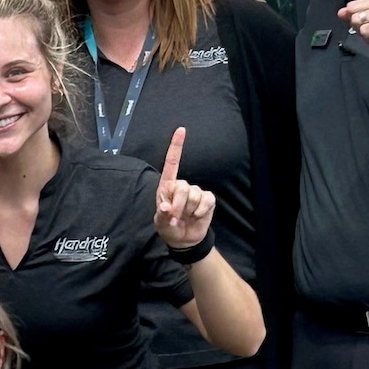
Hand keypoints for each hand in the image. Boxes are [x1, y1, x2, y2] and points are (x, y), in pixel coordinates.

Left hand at [151, 126, 214, 248]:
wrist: (184, 239)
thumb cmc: (168, 227)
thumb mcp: (161, 223)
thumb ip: (163, 214)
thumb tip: (167, 207)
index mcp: (167, 186)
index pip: (172, 163)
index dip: (176, 146)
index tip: (181, 130)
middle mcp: (182, 185)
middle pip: (182, 187)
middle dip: (178, 205)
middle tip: (175, 218)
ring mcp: (196, 192)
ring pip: (194, 196)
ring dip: (189, 211)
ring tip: (185, 218)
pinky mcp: (208, 199)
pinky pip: (206, 201)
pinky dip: (201, 212)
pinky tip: (196, 216)